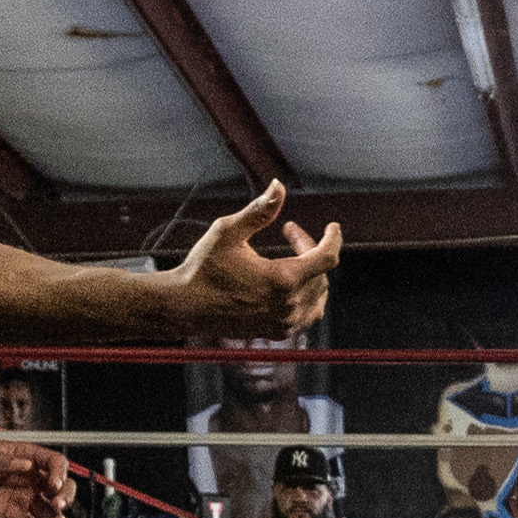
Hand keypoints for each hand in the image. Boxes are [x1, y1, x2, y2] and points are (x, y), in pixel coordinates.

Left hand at [0, 438, 76, 517]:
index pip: (54, 463)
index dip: (59, 473)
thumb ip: (0, 458)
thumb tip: (26, 465)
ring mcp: (24, 501)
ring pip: (51, 510)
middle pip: (61, 487)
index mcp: (25, 458)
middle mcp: (30, 480)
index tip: (52, 485)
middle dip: (65, 496)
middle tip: (57, 506)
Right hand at [171, 181, 338, 337]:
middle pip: (320, 272)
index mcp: (282, 279)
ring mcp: (284, 322)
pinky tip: (288, 281)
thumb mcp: (228, 232)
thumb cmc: (203, 268)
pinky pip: (307, 313)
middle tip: (289, 231)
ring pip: (318, 294)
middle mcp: (288, 305)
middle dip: (309, 248)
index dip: (333, 239)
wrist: (184, 307)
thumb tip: (279, 186)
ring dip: (311, 272)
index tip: (332, 226)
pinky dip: (306, 294)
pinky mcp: (277, 332)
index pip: (327, 258)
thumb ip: (259, 211)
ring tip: (291, 256)